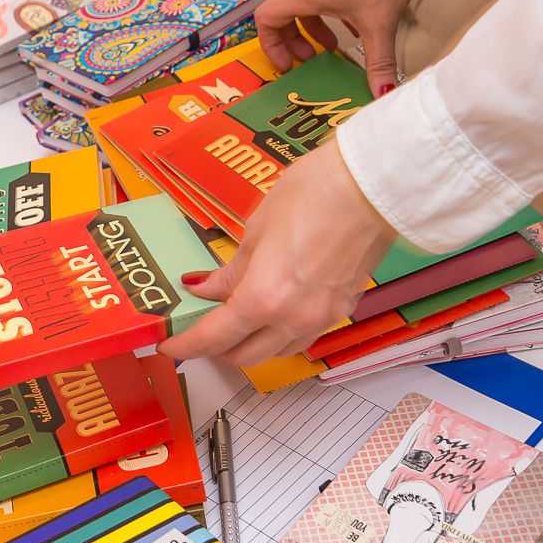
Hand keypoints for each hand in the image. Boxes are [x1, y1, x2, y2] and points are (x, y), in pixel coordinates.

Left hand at [159, 141, 395, 365]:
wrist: (371, 187)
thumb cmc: (314, 194)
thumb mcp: (256, 229)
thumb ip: (230, 271)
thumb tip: (206, 289)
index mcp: (263, 298)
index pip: (214, 338)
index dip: (187, 345)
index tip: (171, 344)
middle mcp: (292, 319)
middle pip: (244, 356)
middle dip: (217, 348)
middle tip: (201, 328)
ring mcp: (321, 319)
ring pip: (276, 352)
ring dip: (251, 345)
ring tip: (236, 321)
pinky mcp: (342, 310)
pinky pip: (303, 337)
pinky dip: (280, 334)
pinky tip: (273, 312)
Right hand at [256, 0, 431, 95]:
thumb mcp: (381, 22)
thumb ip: (380, 61)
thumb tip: (382, 93)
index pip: (266, 19)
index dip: (270, 45)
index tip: (287, 63)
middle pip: (280, 14)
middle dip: (290, 41)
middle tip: (307, 58)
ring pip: (301, 5)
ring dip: (310, 28)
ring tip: (332, 46)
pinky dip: (329, 14)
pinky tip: (356, 25)